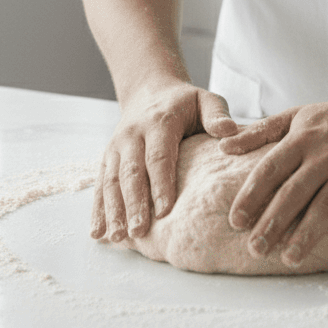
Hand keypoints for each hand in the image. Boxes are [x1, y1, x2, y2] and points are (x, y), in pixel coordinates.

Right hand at [90, 83, 236, 241]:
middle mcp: (132, 135)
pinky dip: (98, 210)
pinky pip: (100, 185)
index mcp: (158, 122)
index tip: (165, 211)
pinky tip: (98, 233)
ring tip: (120, 238)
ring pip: (112, 181)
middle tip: (140, 232)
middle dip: (134, 204)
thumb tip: (230, 131)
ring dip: (114, 210)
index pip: (159, 156)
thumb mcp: (204, 100)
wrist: (149, 90)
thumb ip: (216, 114)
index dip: (161, 184)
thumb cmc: (184, 102)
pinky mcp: (107, 158)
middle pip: (131, 172)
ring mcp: (116, 147)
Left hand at [218, 84, 327, 269]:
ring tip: (288, 260)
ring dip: (307, 235)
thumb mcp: (297, 116)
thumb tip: (223, 146)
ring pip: (326, 207)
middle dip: (273, 222)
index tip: (235, 221)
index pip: (271, 169)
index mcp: (302, 139)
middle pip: (294, 193)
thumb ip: (260, 131)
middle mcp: (325, 156)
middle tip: (254, 250)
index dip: (252, 195)